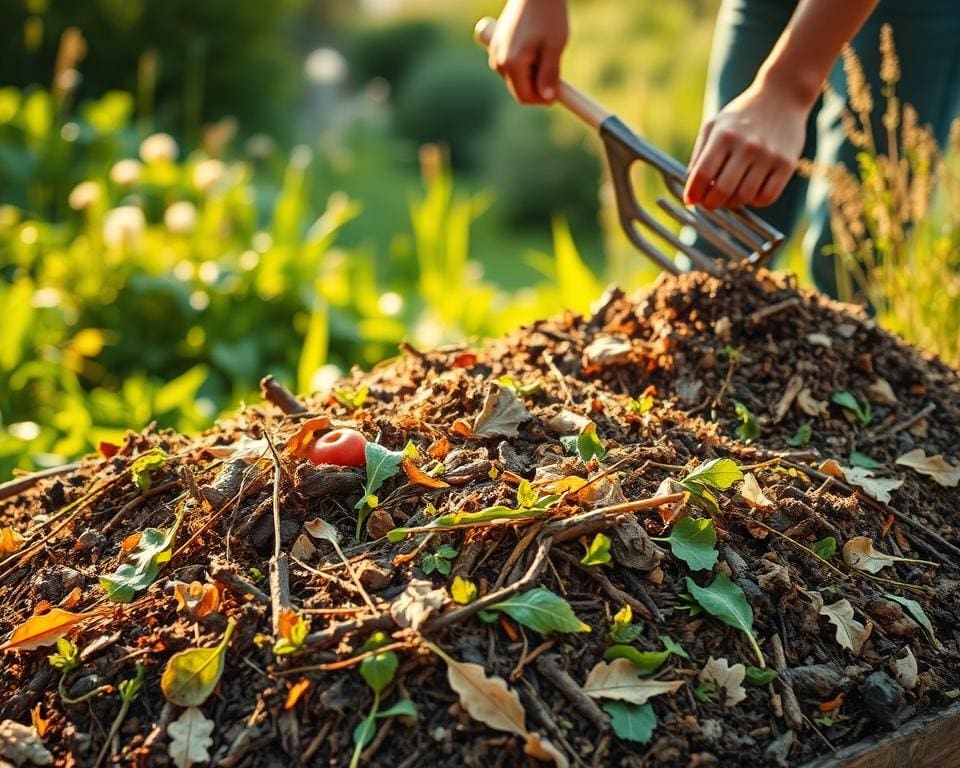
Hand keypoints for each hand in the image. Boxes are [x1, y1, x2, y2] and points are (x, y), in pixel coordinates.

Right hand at [489, 0, 567, 103]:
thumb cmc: (547, 14)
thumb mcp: (555, 46)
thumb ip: (550, 74)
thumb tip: (547, 98)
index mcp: (511, 64)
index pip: (525, 97)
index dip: (543, 100)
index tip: (559, 91)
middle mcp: (498, 62)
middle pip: (520, 90)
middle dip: (538, 86)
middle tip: (556, 66)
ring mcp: (494, 54)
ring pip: (517, 79)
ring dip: (533, 73)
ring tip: (545, 49)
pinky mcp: (496, 46)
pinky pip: (512, 66)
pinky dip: (525, 63)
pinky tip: (535, 44)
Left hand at [683, 78, 809, 209]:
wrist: (783, 96)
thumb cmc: (742, 115)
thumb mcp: (715, 126)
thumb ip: (700, 155)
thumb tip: (691, 188)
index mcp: (724, 135)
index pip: (702, 174)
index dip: (693, 193)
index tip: (691, 200)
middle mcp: (747, 146)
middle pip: (722, 190)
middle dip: (710, 203)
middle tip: (709, 202)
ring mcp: (769, 156)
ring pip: (744, 197)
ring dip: (732, 203)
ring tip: (729, 195)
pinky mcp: (787, 164)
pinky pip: (767, 197)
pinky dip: (755, 201)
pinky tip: (750, 191)